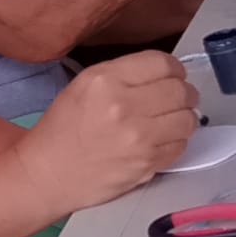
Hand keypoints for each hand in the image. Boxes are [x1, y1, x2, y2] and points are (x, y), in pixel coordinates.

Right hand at [16, 52, 196, 213]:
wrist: (48, 173)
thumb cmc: (62, 129)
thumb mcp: (83, 85)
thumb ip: (122, 74)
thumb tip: (164, 74)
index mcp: (105, 80)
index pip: (162, 63)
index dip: (173, 68)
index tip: (172, 75)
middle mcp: (124, 106)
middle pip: (180, 90)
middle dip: (183, 92)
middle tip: (175, 98)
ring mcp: (139, 138)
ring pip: (188, 118)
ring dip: (183, 117)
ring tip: (169, 120)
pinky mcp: (147, 164)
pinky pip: (181, 145)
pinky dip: (176, 140)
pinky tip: (160, 139)